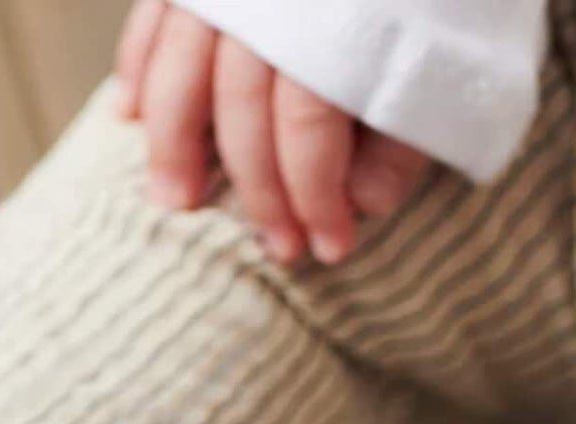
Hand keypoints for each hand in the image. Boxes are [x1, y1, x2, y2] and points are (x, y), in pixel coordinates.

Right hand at [113, 0, 431, 264]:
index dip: (314, 197)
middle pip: (242, 109)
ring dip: (171, 144)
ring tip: (175, 200)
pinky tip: (128, 115)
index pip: (307, 126)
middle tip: (276, 245)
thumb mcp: (447, 49)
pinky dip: (136, 65)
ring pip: (179, 66)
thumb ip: (409, 124)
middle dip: (258, 189)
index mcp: (337, 13)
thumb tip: (362, 202)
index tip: (330, 247)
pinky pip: (153, 13)